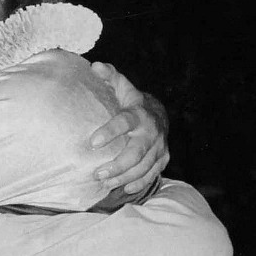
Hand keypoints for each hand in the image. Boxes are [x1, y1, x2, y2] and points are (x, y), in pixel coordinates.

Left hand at [88, 62, 169, 193]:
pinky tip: (124, 189)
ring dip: (123, 177)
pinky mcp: (163, 159)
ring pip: (143, 167)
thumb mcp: (122, 87)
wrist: (159, 115)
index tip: (93, 142)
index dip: (110, 132)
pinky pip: (151, 174)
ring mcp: (159, 147)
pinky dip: (138, 183)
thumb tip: (95, 66)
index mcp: (139, 113)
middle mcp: (151, 132)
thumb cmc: (132, 102)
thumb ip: (109, 77)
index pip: (124, 122)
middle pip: (135, 153)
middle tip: (97, 173)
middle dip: (116, 165)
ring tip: (105, 183)